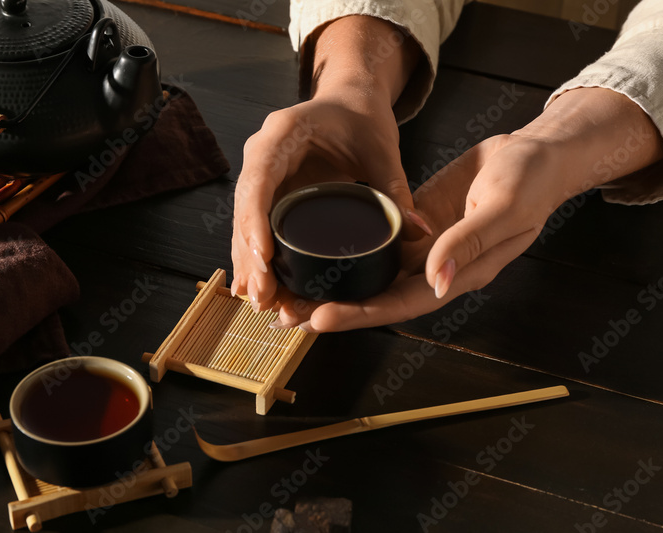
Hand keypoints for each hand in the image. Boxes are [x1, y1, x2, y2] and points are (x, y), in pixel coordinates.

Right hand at [230, 15, 424, 313]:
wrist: (349, 101)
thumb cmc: (362, 118)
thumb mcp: (381, 150)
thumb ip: (394, 189)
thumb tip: (417, 232)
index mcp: (282, 134)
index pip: (259, 180)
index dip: (255, 220)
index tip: (263, 257)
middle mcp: (261, 154)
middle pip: (246, 209)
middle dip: (250, 255)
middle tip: (263, 296)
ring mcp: (261, 176)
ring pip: (245, 223)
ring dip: (249, 263)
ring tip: (260, 302)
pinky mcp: (268, 194)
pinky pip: (255, 227)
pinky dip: (256, 258)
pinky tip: (259, 290)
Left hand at [271, 87, 662, 331]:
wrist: (535, 152)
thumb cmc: (530, 179)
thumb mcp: (503, 206)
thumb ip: (468, 244)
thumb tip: (433, 279)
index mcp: (457, 274)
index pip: (400, 303)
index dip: (360, 314)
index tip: (319, 318)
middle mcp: (433, 269)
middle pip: (375, 298)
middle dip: (330, 309)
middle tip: (283, 316)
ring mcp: (420, 249)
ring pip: (367, 275)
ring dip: (328, 285)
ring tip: (283, 294)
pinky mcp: (410, 227)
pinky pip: (370, 244)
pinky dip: (340, 251)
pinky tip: (308, 252)